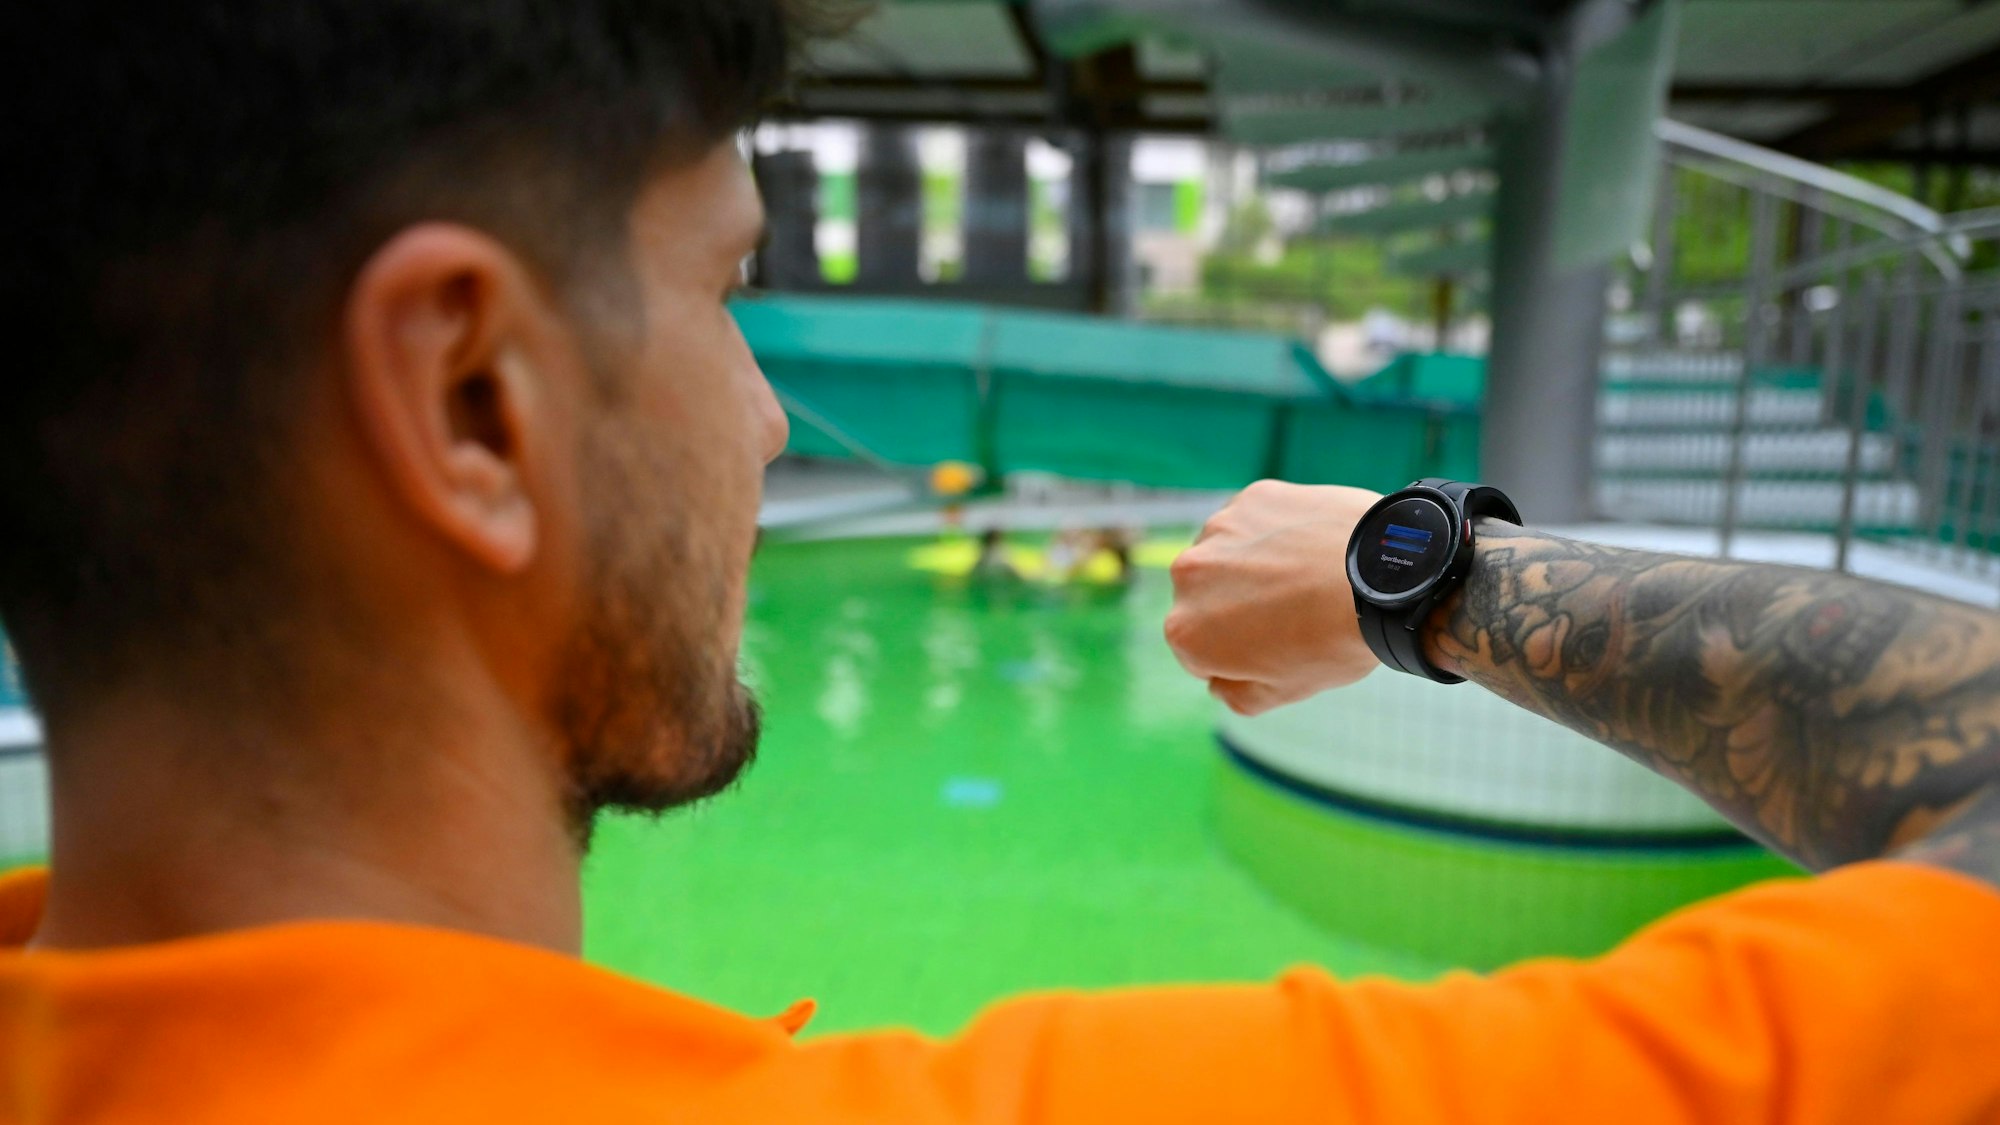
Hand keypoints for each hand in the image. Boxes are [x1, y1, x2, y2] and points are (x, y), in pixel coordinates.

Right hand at [1165, 480, 1381, 715]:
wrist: (1384, 578)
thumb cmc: (1333, 641)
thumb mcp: (1283, 691)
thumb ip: (1236, 694)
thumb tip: (1220, 682)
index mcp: (1185, 631)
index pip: (1197, 653)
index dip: (1238, 656)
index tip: (1275, 650)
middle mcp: (1188, 575)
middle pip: (1206, 598)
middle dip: (1237, 607)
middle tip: (1293, 615)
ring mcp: (1218, 529)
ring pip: (1228, 556)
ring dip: (1253, 567)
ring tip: (1307, 579)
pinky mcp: (1252, 497)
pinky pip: (1256, 522)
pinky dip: (1277, 534)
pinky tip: (1313, 548)